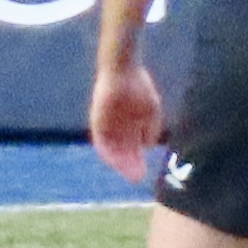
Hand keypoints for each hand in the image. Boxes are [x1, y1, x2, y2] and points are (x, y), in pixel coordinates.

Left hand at [88, 60, 163, 180]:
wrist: (121, 69)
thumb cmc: (139, 87)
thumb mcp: (150, 109)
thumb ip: (150, 128)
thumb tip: (147, 145)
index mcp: (129, 125)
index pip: (131, 149)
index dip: (137, 162)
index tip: (142, 174)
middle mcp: (116, 127)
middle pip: (121, 151)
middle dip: (128, 165)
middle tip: (136, 178)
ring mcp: (106, 123)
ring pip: (111, 147)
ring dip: (117, 160)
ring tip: (126, 172)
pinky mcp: (97, 118)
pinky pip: (99, 137)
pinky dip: (106, 148)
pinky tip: (113, 158)